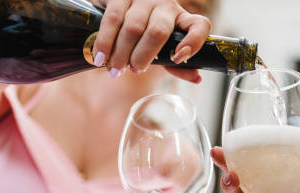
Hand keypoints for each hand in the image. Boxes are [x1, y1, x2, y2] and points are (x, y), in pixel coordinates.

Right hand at [92, 0, 210, 81]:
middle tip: (134, 70)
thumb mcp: (163, 48)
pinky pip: (113, 19)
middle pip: (158, 31)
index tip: (179, 58)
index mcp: (182, 20)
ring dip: (122, 52)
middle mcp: (166, 6)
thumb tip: (196, 78)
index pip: (199, 26)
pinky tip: (100, 57)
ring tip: (115, 69)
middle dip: (144, 55)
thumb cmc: (146, 35)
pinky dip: (106, 41)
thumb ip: (177, 65)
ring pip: (133, 27)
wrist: (118, 7)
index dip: (194, 42)